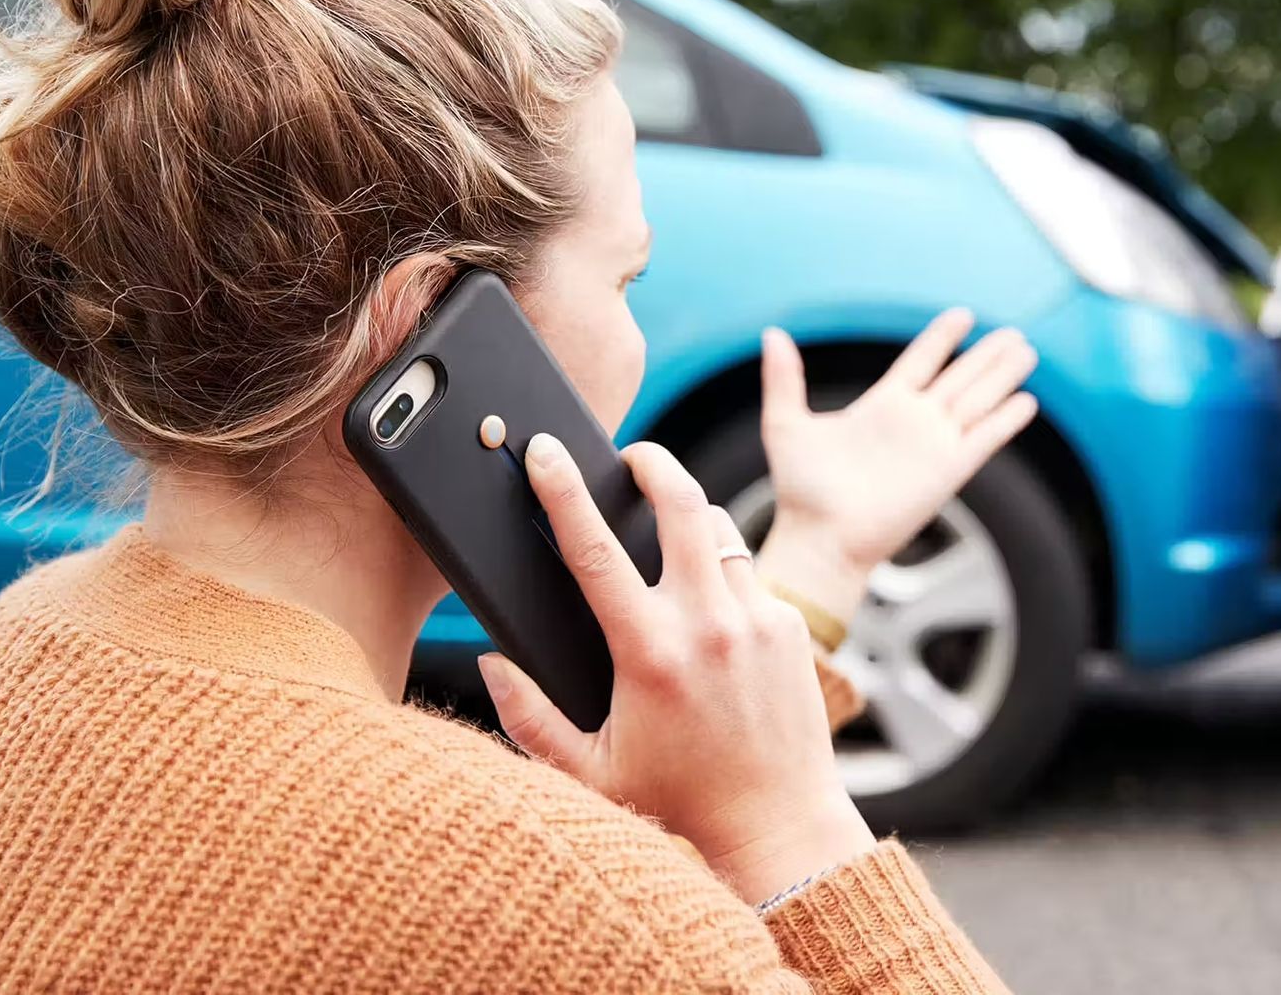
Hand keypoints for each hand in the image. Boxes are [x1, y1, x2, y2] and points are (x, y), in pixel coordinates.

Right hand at [478, 433, 874, 905]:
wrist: (778, 829)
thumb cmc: (678, 803)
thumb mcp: (588, 771)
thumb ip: (529, 717)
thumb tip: (490, 661)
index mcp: (648, 653)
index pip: (594, 548)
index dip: (563, 490)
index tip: (546, 451)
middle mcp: (708, 625)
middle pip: (680, 501)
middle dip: (650, 461)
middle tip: (629, 457)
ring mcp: (756, 620)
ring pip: (719, 529)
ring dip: (690, 517)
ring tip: (666, 532)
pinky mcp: (790, 627)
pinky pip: (749, 573)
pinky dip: (723, 574)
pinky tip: (708, 608)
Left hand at [756, 310, 1037, 620]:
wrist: (820, 539)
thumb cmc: (800, 491)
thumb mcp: (786, 424)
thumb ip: (784, 379)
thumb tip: (773, 333)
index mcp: (880, 406)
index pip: (920, 361)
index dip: (942, 338)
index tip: (963, 315)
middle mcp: (913, 422)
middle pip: (960, 378)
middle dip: (987, 355)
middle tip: (1013, 332)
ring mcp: (933, 446)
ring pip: (978, 401)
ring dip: (1003, 377)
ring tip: (1026, 351)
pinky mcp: (948, 472)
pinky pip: (984, 439)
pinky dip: (1006, 420)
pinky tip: (1027, 401)